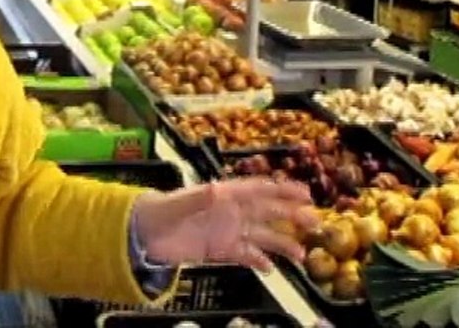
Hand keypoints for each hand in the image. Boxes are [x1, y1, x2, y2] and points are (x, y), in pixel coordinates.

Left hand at [132, 178, 318, 272]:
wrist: (142, 233)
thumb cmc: (159, 212)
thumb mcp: (178, 204)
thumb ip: (197, 198)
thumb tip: (217, 190)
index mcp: (223, 195)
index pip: (258, 189)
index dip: (282, 190)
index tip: (305, 193)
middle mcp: (230, 212)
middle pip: (267, 212)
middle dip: (291, 215)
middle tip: (316, 222)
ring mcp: (226, 231)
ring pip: (261, 236)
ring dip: (282, 243)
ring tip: (302, 255)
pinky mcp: (219, 249)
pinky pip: (245, 254)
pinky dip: (259, 260)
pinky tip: (272, 269)